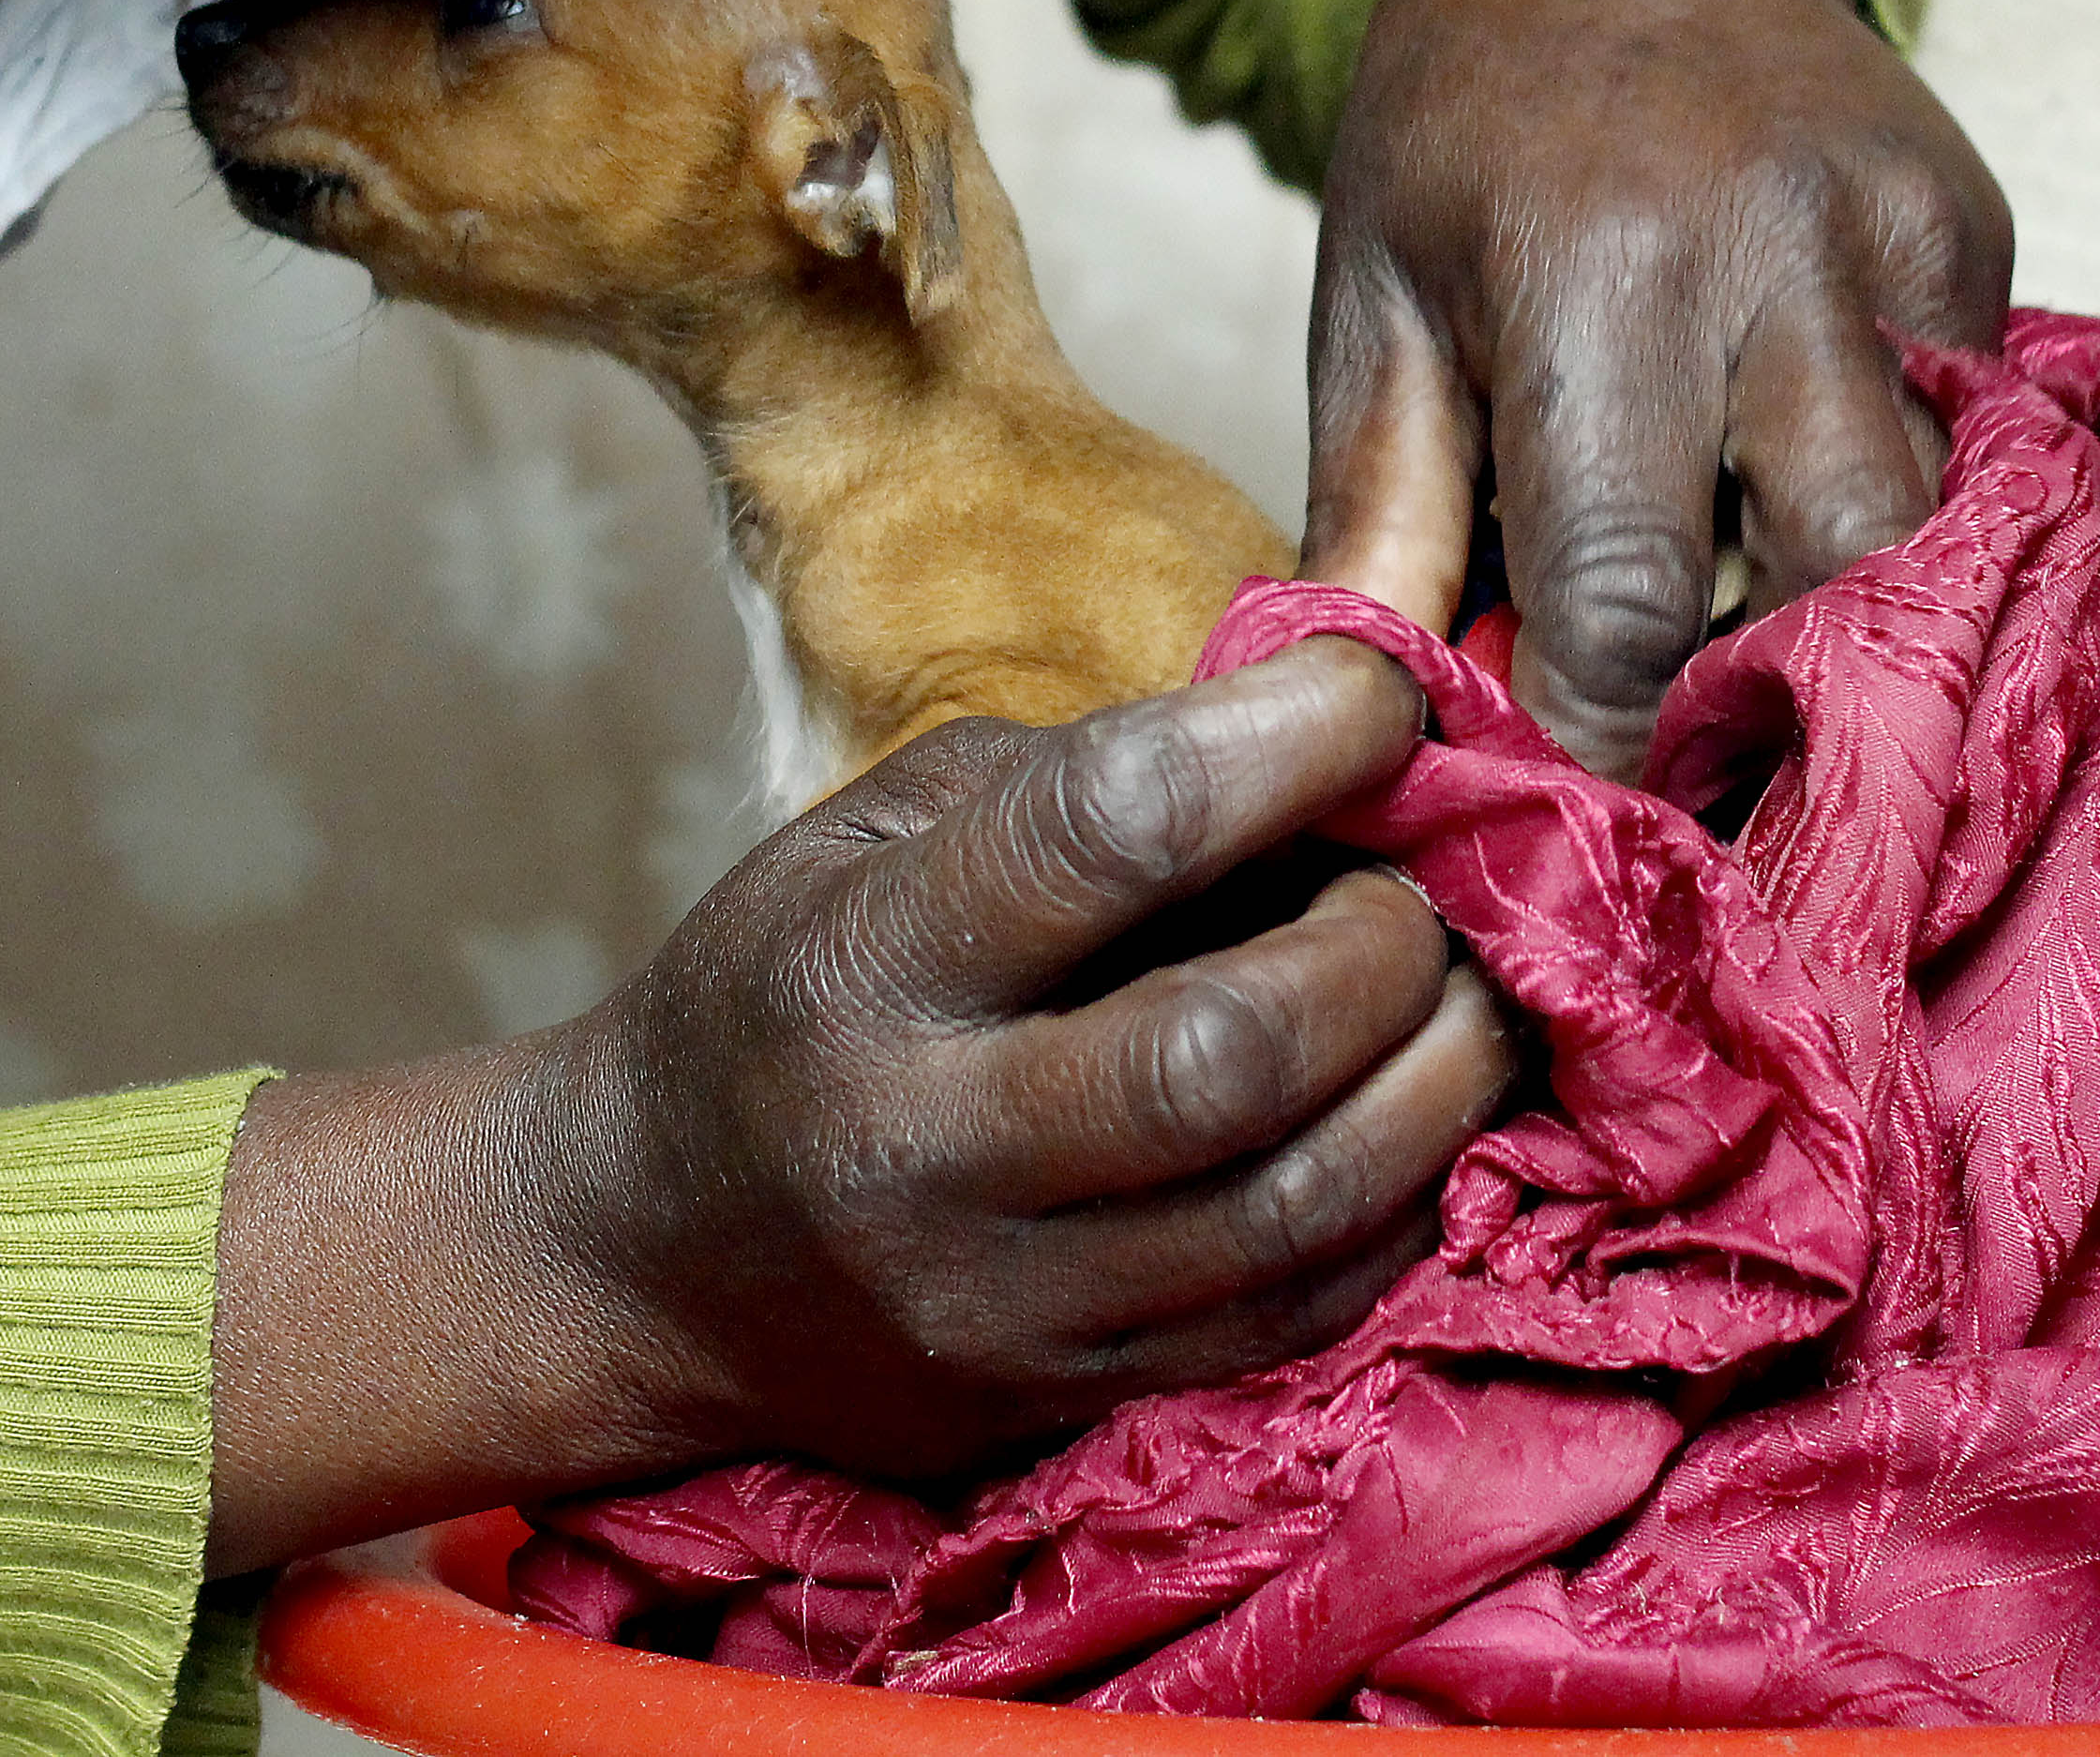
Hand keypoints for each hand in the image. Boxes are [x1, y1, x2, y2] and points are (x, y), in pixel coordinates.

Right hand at [204, 639, 1509, 1568]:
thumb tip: (1324, 742)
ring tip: (1459, 999)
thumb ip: (1078, 781)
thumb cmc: (788, 990)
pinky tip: (1408, 1123)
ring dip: (1434, 1082)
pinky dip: (1400, 1206)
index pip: (1107, 832)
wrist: (640, 1254)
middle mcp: (919, 1144)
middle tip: (1419, 889)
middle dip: (1382, 948)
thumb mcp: (873, 834)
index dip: (1287, 744)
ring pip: (1292, 1208)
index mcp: (858, 961)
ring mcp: (997, 1303)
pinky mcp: (1063, 1405)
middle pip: (1226, 1053)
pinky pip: (1297, 1317)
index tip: (1379, 694)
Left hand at [1302, 0, 2011, 776]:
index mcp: (1598, 276)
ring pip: (1938, 531)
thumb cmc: (1460, 124)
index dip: (1608, 749)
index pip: (1628, 596)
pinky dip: (1900, 526)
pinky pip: (1974, 448)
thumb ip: (1381, 519)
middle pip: (1841, 576)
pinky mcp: (1992, 244)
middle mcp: (1784, 257)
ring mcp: (1915, 244)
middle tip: (1691, 779)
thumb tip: (1372, 725)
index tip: (1579, 841)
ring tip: (1750, 673)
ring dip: (1847, 626)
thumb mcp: (1370, 302)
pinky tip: (1814, 541)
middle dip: (1771, 708)